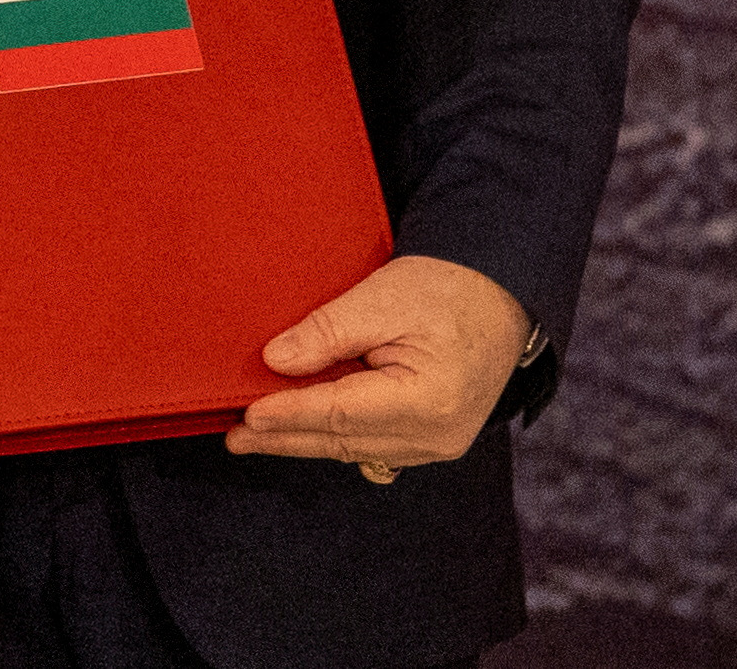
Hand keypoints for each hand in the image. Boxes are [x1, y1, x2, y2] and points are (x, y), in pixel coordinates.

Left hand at [228, 254, 530, 474]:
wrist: (500, 294)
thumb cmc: (447, 289)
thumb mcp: (381, 299)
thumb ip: (327, 333)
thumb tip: (276, 361)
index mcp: (428, 401)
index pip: (340, 414)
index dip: (289, 414)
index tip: (247, 416)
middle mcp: (438, 435)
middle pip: (345, 441)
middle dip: (287, 438)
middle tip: (236, 437)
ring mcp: (441, 443)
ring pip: (357, 448)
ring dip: (308, 440)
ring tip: (258, 435)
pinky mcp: (436, 438)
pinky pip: (375, 445)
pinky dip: (337, 436)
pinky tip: (303, 431)